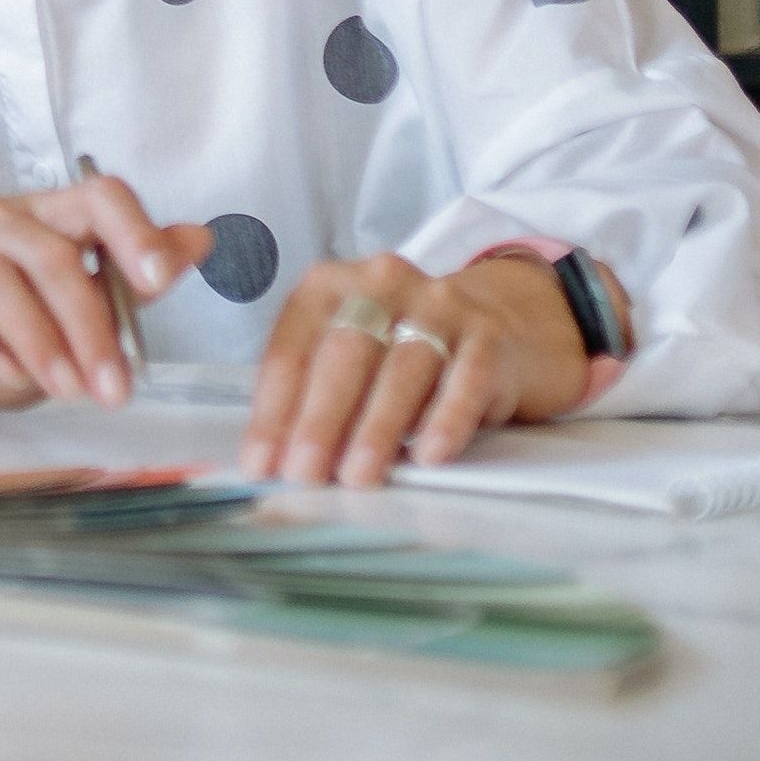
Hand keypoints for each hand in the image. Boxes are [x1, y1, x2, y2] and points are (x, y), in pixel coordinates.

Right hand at [0, 179, 206, 418]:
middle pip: (50, 250)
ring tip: (68, 391)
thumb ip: (132, 280)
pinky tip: (9, 377)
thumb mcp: (78, 313)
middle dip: (91, 324)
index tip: (161, 283)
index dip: (133, 233)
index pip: (97, 196)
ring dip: (41, 340)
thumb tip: (201, 240)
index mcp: (43, 214)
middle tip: (117, 388)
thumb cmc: (4, 334)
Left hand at [239, 248, 594, 483]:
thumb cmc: (400, 353)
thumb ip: (310, 394)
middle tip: (304, 474)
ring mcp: (440, 304)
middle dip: (319, 421)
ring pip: (402, 368)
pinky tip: (428, 456)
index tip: (261, 464)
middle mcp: (383, 284)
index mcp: (330, 286)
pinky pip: (465, 380)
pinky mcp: (488, 334)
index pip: (292, 351)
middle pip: (344, 356)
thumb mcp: (349, 357)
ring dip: (376, 429)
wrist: (499, 327)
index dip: (273, 412)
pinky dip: (444, 420)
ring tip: (359, 477)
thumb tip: (274, 459)